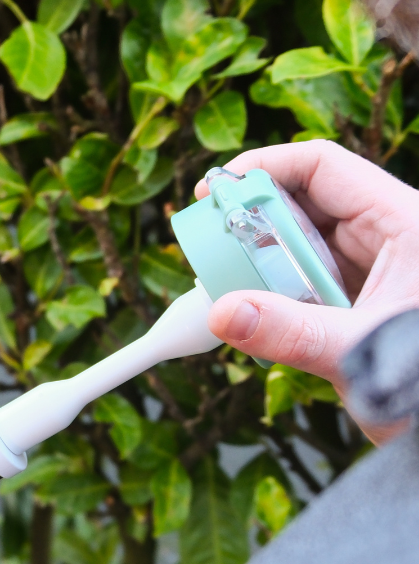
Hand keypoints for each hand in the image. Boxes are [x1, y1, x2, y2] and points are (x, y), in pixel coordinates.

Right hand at [195, 140, 418, 443]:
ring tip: (222, 284)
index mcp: (407, 223)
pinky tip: (251, 313)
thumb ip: (292, 333)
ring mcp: (374, 272)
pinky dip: (274, 295)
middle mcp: (390, 238)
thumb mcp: (364, 354)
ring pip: (302, 248)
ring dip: (259, 264)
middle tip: (207, 245)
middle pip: (306, 205)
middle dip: (252, 222)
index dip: (265, 168)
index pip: (324, 167)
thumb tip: (222, 313)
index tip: (214, 191)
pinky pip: (306, 285)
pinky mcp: (360, 303)